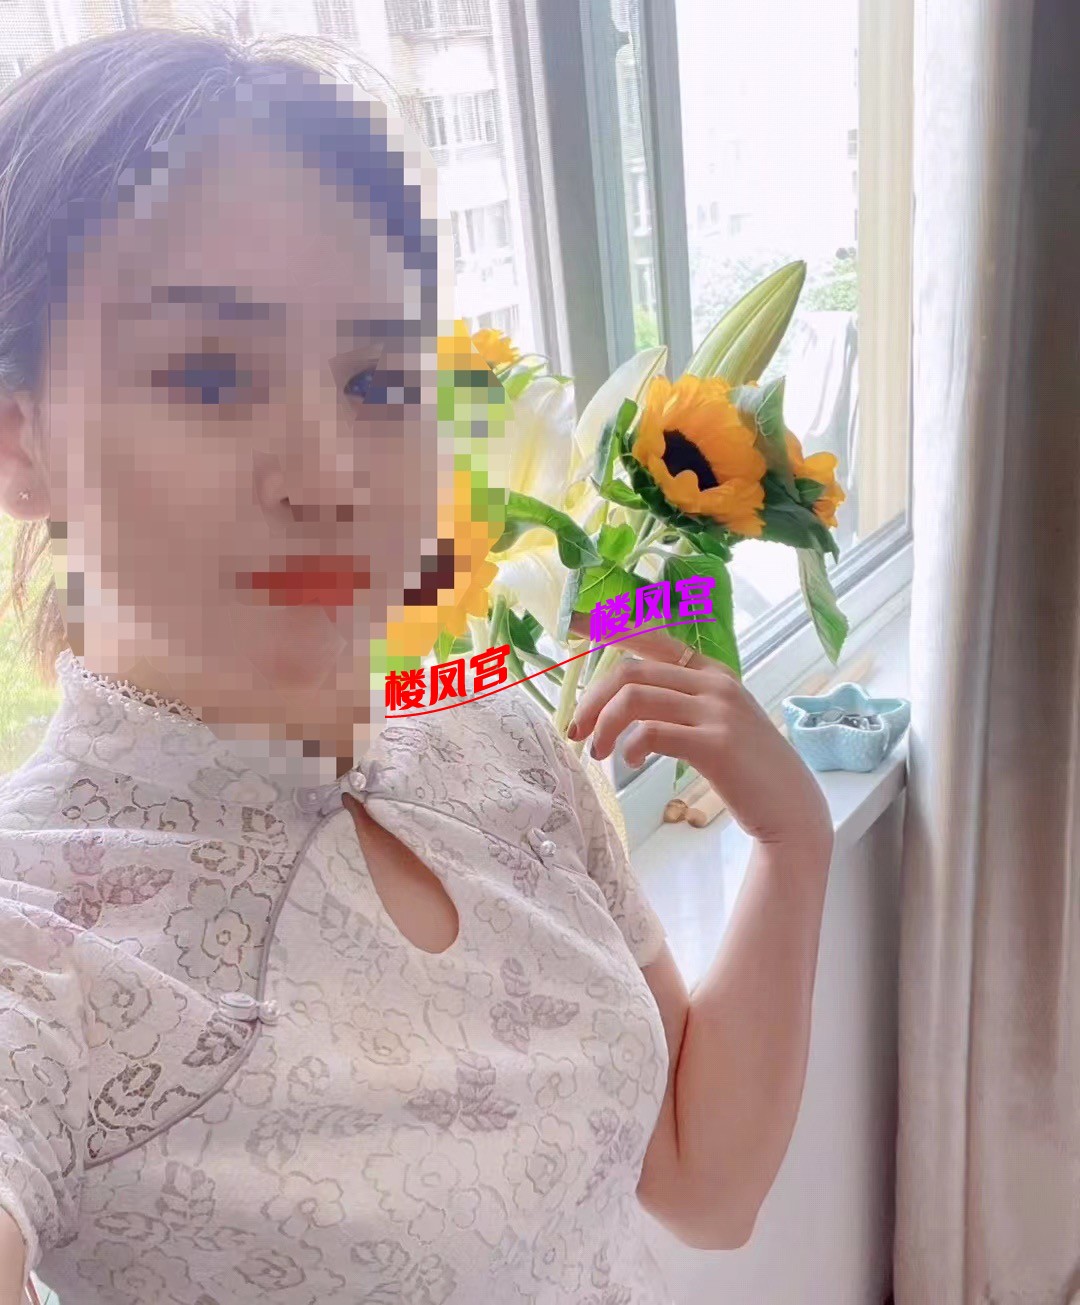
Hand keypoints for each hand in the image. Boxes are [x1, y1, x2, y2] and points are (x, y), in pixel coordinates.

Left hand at [567, 624, 832, 849]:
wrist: (792, 809)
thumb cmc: (748, 771)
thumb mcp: (718, 723)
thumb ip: (682, 704)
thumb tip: (625, 702)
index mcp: (712, 673)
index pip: (652, 637)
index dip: (610, 628)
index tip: (572, 624)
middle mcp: (715, 683)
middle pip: (631, 672)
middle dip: (592, 700)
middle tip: (576, 731)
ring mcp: (718, 711)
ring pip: (634, 698)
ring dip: (604, 725)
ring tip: (598, 752)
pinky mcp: (715, 743)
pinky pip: (651, 732)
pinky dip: (629, 747)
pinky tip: (630, 763)